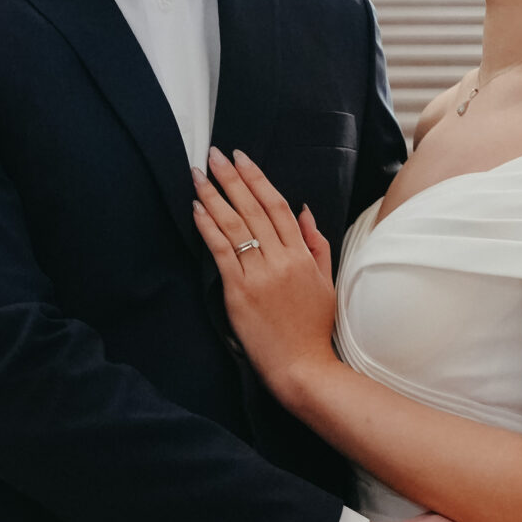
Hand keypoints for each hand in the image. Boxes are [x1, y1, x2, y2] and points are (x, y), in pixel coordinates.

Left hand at [193, 148, 338, 406]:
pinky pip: (222, 252)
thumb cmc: (314, 328)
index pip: (277, 205)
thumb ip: (316, 244)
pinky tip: (196, 209)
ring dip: (214, 196)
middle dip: (231, 177)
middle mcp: (281, 259)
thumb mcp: (326, 281)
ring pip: (234, 225)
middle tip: (214, 154)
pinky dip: (208, 227)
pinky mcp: (240, 292)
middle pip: (253, 208)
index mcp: (302, 254)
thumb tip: (304, 210)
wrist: (303, 366)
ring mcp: (260, 274)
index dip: (257, 179)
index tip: (241, 158)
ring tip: (198, 175)